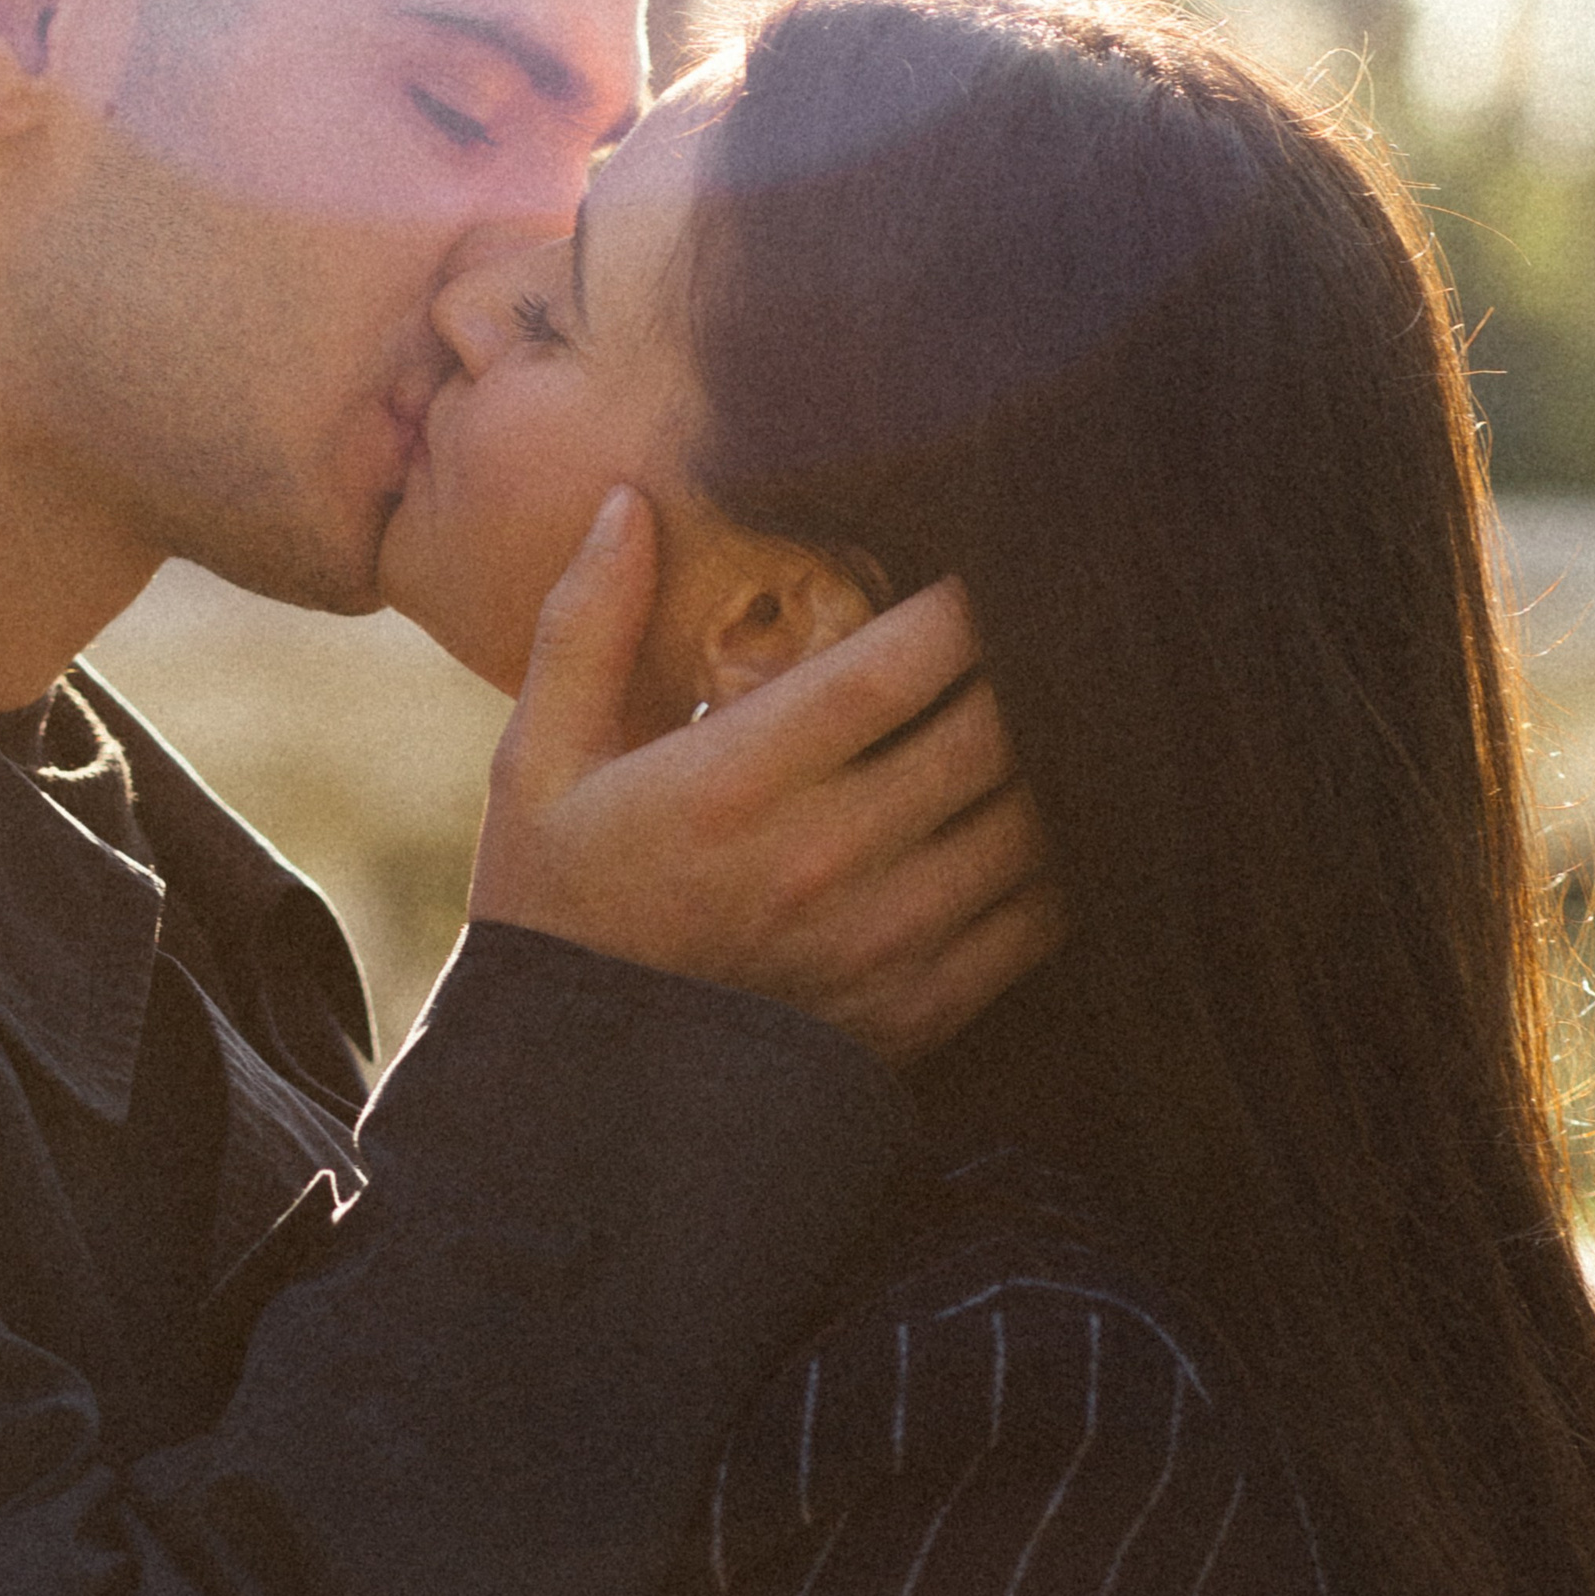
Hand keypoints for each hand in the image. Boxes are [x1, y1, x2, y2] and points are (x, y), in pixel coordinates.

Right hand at [468, 490, 1061, 1066]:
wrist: (572, 1090)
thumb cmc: (556, 907)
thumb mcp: (536, 765)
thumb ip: (584, 628)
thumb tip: (631, 505)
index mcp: (734, 785)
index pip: (897, 669)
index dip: (963, 604)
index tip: (982, 559)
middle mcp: (822, 862)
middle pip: (990, 735)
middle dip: (1027, 665)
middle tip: (1042, 620)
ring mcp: (880, 944)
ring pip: (1030, 823)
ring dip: (1052, 755)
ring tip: (1054, 705)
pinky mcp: (915, 1009)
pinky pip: (1035, 918)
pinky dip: (1058, 858)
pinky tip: (1038, 812)